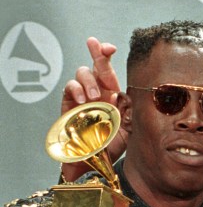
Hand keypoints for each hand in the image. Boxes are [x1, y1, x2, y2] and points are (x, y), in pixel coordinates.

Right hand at [60, 37, 127, 181]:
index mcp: (112, 96)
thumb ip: (129, 113)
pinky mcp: (69, 104)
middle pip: (96, 65)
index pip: (110, 72)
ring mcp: (82, 97)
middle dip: (96, 51)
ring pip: (82, 73)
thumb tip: (128, 95)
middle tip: (95, 44)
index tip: (111, 48)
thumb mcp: (127, 132)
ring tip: (95, 97)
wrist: (92, 162)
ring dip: (89, 80)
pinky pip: (69, 88)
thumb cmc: (109, 148)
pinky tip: (83, 102)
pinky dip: (76, 90)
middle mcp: (97, 93)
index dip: (108, 56)